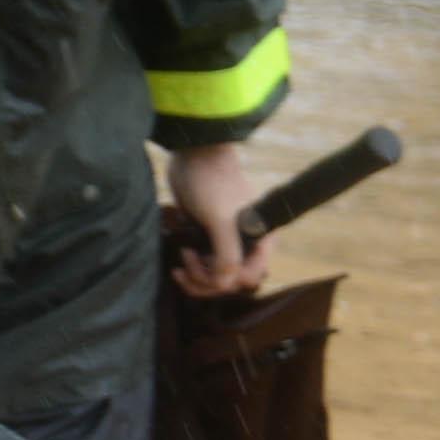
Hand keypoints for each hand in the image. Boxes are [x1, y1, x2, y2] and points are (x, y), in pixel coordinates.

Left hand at [167, 145, 272, 296]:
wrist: (193, 155)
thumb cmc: (211, 183)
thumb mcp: (221, 219)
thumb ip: (228, 252)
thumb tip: (227, 284)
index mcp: (260, 240)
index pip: (250, 277)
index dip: (228, 282)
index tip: (207, 268)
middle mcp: (246, 244)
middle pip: (230, 281)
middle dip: (206, 282)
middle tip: (184, 266)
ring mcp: (225, 242)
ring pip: (215, 276)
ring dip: (196, 278)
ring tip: (179, 266)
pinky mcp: (206, 237)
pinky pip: (203, 264)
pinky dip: (191, 269)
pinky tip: (178, 260)